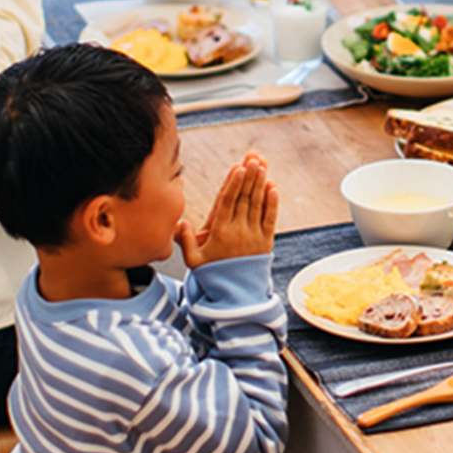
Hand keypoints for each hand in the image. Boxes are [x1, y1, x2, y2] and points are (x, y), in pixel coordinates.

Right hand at [178, 152, 277, 267]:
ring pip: (258, 205)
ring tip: (262, 165)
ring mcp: (254, 235)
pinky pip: (270, 219)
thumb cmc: (212, 274)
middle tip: (253, 158)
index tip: (239, 168)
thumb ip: (184, 239)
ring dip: (260, 183)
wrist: (235, 295)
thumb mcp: (192, 259)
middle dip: (249, 176)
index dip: (234, 184)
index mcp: (220, 232)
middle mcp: (239, 231)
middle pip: (245, 198)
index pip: (228, 203)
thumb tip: (179, 221)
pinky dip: (272, 203)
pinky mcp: (266, 241)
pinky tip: (273, 187)